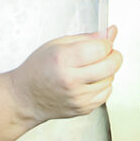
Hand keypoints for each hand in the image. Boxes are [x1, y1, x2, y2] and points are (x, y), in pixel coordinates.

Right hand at [8, 26, 122, 123]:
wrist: (26, 97)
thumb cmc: (38, 69)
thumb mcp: (57, 44)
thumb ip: (87, 37)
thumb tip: (111, 31)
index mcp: (63, 60)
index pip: (101, 48)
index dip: (106, 43)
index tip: (102, 42)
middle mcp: (71, 80)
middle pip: (111, 65)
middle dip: (114, 56)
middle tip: (105, 53)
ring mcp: (78, 98)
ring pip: (111, 79)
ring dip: (106, 71)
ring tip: (89, 68)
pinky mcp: (83, 109)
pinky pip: (106, 93)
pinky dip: (102, 85)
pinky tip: (88, 81)